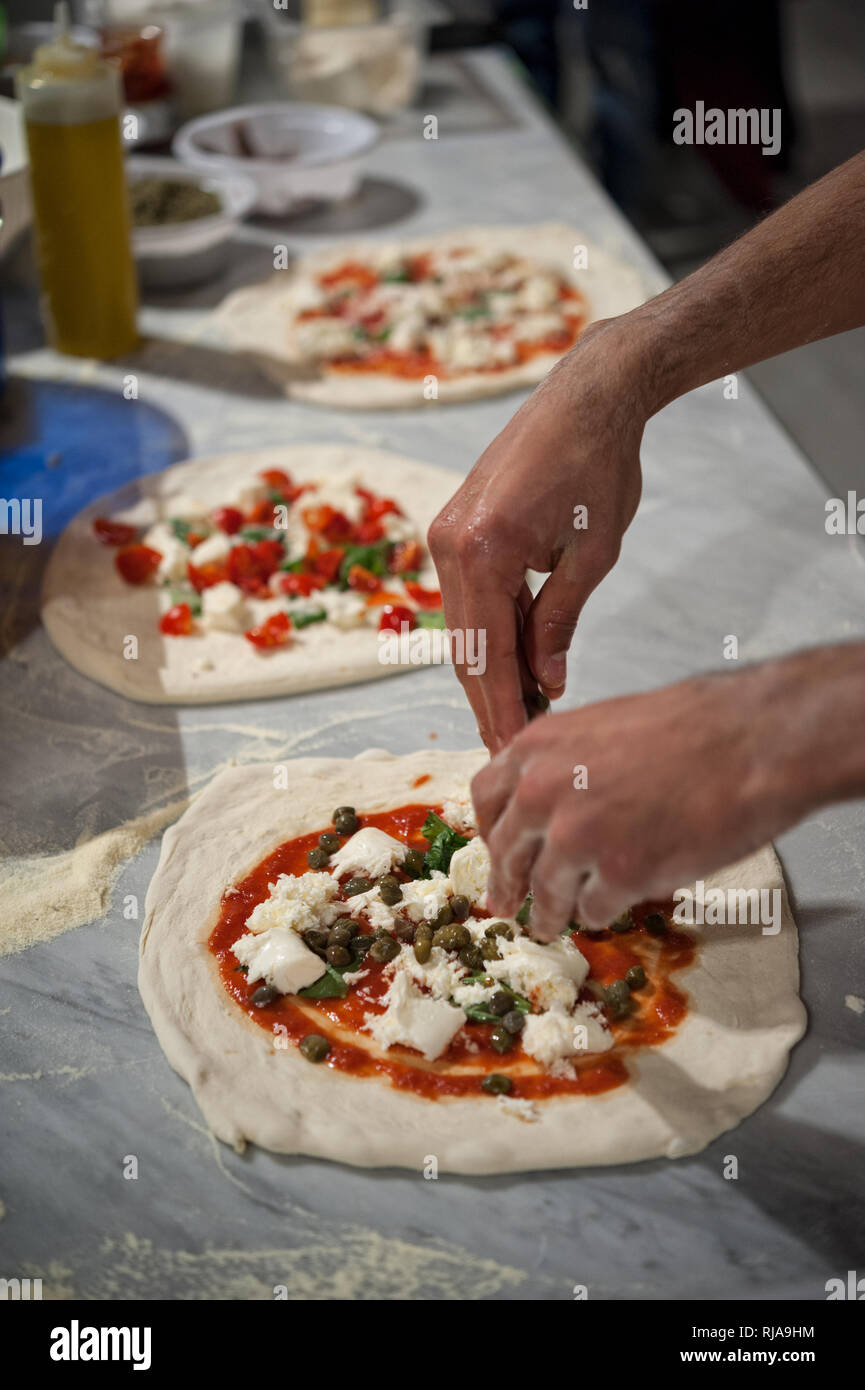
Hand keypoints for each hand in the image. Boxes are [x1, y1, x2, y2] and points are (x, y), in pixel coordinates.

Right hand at [428, 319, 649, 753]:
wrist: (585, 396)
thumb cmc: (599, 466)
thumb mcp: (593, 555)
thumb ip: (559, 620)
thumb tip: (546, 680)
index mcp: (483, 550)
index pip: (486, 654)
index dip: (501, 709)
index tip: (512, 752)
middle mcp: (450, 544)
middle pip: (464, 647)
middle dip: (489, 700)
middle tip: (511, 749)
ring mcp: (446, 534)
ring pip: (463, 626)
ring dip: (491, 669)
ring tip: (522, 712)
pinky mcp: (455, 527)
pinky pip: (468, 597)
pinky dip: (491, 632)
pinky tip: (518, 662)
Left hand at [472, 665, 805, 938]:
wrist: (749, 740)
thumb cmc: (691, 726)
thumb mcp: (602, 726)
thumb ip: (564, 762)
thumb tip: (547, 801)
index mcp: (538, 747)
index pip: (487, 797)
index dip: (491, 830)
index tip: (495, 849)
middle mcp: (544, 792)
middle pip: (507, 851)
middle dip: (505, 882)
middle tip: (505, 903)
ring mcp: (577, 837)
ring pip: (545, 891)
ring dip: (547, 912)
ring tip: (549, 924)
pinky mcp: (618, 874)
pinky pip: (593, 908)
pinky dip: (600, 912)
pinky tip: (608, 909)